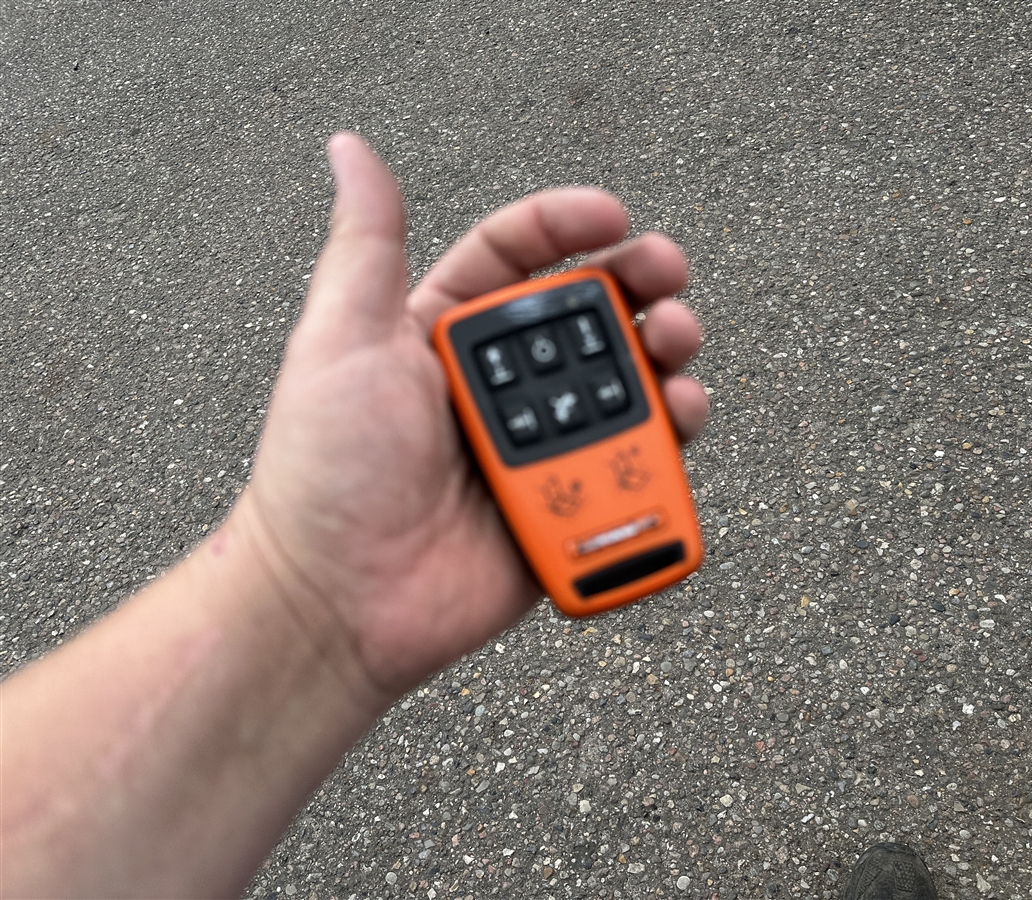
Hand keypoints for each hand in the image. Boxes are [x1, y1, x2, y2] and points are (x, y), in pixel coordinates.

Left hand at [238, 133, 707, 701]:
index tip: (614, 214)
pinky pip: (635, 465)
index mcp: (448, 333)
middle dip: (642, 285)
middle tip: (670, 281)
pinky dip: (669, 440)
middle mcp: (501, 384)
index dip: (567, 225)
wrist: (340, 602)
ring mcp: (540, 445)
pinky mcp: (570, 503)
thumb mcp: (339, 340)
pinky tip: (680, 419)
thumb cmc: (325, 471)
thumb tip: (351, 148)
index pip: (518, 258)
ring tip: (678, 349)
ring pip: (627, 385)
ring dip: (668, 356)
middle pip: (592, 316)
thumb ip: (366, 245)